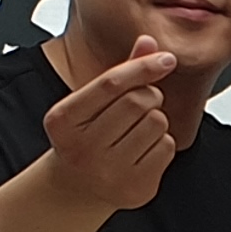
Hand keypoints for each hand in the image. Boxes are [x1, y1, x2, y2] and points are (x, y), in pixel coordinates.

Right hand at [44, 42, 178, 213]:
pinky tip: (142, 150)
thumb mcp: (90, 103)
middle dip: (149, 94)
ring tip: (137, 130)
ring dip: (156, 119)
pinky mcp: (135, 189)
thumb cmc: (85, 137)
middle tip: (142, 103)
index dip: (142, 66)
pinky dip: (162, 143)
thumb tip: (148, 42)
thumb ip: (119, 73)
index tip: (166, 59)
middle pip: (138, 101)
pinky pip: (167, 148)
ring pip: (157, 123)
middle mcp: (82, 148)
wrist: (77, 188)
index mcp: (63, 120)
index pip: (110, 83)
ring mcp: (108, 172)